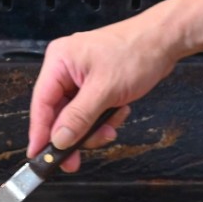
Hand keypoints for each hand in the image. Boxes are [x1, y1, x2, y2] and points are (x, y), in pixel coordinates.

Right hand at [27, 19, 181, 171]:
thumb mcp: (104, 90)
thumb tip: (59, 140)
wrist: (163, 42)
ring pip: (76, 118)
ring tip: (112, 124)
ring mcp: (80, 78)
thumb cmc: (136, 52)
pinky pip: (91, 113)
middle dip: (74, 135)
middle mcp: (66, 69)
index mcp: (59, 62)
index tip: (39, 156)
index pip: (41, 103)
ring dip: (94, 128)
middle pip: (58, 114)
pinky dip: (104, 119)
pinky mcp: (95, 86)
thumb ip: (78, 117)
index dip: (39, 133)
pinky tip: (119, 111)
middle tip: (76, 159)